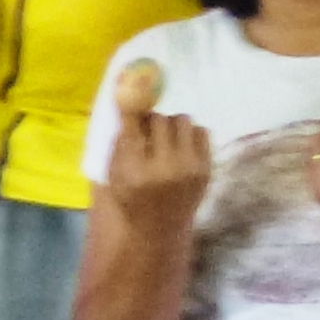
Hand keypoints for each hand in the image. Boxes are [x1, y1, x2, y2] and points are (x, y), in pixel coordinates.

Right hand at [105, 107, 213, 232]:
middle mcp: (164, 168)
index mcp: (135, 171)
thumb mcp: (113, 173)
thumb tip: (126, 96)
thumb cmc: (131, 197)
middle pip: (158, 119)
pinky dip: (189, 134)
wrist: (160, 228)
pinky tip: (181, 147)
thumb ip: (119, 139)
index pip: (133, 125)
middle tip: (147, 131)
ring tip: (165, 139)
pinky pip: (201, 131)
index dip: (131, 105)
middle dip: (150, 122)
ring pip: (182, 119)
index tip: (129, 91)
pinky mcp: (206, 169)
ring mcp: (189, 169)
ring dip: (171, 125)